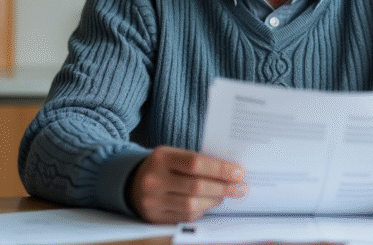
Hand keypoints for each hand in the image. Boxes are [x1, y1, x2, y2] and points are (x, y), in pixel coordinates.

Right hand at [127, 146, 247, 223]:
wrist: (132, 182)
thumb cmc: (163, 167)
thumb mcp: (174, 155)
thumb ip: (197, 161)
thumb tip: (230, 172)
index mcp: (161, 157)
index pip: (196, 163)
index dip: (220, 169)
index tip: (238, 172)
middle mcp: (154, 179)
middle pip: (196, 187)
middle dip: (223, 188)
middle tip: (240, 188)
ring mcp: (153, 200)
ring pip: (192, 205)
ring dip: (214, 201)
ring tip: (225, 195)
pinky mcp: (155, 217)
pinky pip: (185, 217)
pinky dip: (201, 210)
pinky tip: (209, 203)